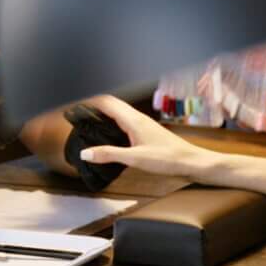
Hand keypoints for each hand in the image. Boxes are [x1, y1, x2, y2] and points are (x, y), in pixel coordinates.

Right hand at [69, 93, 233, 183]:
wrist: (192, 162)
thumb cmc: (168, 159)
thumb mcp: (135, 159)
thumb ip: (109, 155)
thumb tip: (85, 153)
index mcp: (133, 120)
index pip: (106, 103)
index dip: (88, 103)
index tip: (73, 108)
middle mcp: (138, 118)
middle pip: (112, 104)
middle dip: (93, 106)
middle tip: (77, 115)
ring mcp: (144, 124)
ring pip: (119, 113)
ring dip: (104, 114)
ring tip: (88, 123)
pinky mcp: (147, 132)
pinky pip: (126, 122)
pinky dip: (113, 124)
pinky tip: (110, 136)